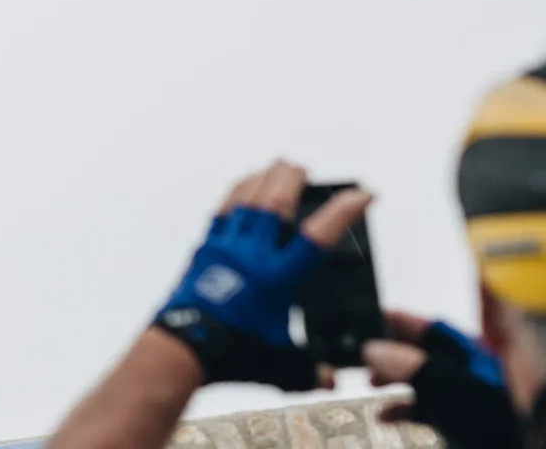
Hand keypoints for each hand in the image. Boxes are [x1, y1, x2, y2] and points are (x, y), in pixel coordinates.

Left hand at [152, 160, 372, 390]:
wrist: (182, 347)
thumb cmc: (233, 355)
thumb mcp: (281, 366)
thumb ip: (310, 370)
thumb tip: (330, 379)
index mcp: (279, 279)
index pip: (317, 236)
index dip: (343, 211)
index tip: (363, 194)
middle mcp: (253, 256)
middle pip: (275, 202)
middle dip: (292, 178)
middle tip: (304, 166)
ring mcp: (226, 248)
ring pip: (246, 200)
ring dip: (263, 179)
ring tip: (275, 168)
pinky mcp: (205, 250)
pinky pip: (222, 212)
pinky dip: (235, 194)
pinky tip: (241, 189)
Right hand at [364, 310, 517, 447]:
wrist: (534, 447)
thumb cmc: (496, 417)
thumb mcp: (443, 386)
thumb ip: (406, 364)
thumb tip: (374, 349)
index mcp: (473, 350)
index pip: (433, 324)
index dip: (401, 320)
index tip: (373, 319)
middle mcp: (473, 367)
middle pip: (425, 350)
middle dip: (392, 353)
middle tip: (365, 356)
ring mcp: (472, 394)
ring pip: (427, 378)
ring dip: (397, 379)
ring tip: (373, 382)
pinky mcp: (469, 418)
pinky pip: (433, 405)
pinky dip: (408, 407)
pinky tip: (386, 415)